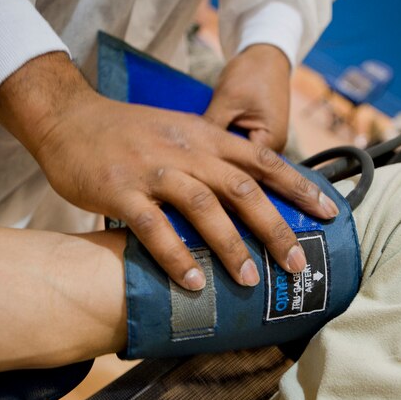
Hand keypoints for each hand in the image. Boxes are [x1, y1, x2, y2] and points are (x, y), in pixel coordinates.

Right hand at [0, 52, 339, 290]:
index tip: (330, 213)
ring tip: (249, 280)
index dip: (300, 188)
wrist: (71, 116)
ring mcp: (156, 169)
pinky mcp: (122, 188)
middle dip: (275, 228)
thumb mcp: (183, 133)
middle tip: (296, 263)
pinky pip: (154, 226)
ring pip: (204, 207)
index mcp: (208, 137)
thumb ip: (216, 158)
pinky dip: (176, 256)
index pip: (266, 161)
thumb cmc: (132, 132)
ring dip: (231, 246)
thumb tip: (253, 195)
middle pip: (244, 189)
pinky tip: (193, 282)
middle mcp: (189, 151)